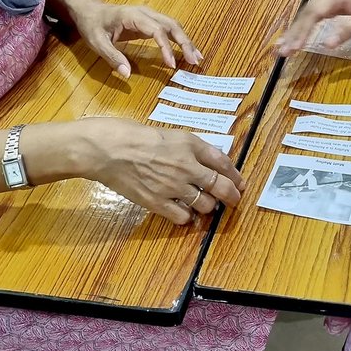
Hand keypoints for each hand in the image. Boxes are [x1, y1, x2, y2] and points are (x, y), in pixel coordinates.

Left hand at [69, 0, 201, 78]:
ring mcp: (149, 16)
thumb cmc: (92, 24)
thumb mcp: (97, 42)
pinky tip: (186, 51)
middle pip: (171, 25)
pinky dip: (180, 40)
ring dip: (186, 41)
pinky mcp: (149, 22)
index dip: (166, 48)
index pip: (157, 31)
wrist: (89, 9)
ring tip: (196, 57)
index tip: (171, 65)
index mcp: (134, 17)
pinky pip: (168, 29)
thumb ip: (112, 57)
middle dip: (185, 43)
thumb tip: (127, 74)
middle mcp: (146, 13)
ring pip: (173, 26)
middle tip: (195, 61)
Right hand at [85, 119, 242, 222]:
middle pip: (220, 186)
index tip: (240, 183)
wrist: (110, 150)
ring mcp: (173, 186)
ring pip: (205, 204)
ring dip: (208, 206)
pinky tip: (184, 212)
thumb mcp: (171, 134)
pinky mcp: (158, 202)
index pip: (223, 162)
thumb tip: (210, 163)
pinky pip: (183, 216)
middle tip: (234, 200)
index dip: (235, 175)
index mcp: (190, 145)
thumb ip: (191, 149)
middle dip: (232, 196)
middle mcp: (187, 166)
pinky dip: (187, 216)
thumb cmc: (136, 136)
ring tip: (205, 205)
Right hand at [277, 0, 350, 54]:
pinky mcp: (326, 1)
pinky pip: (311, 14)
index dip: (302, 31)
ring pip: (305, 15)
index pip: (313, 14)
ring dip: (294, 31)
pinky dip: (302, 26)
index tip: (295, 47)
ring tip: (282, 47)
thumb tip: (328, 46)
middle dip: (293, 34)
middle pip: (305, 14)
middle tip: (282, 52)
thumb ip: (348, 30)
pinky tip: (293, 37)